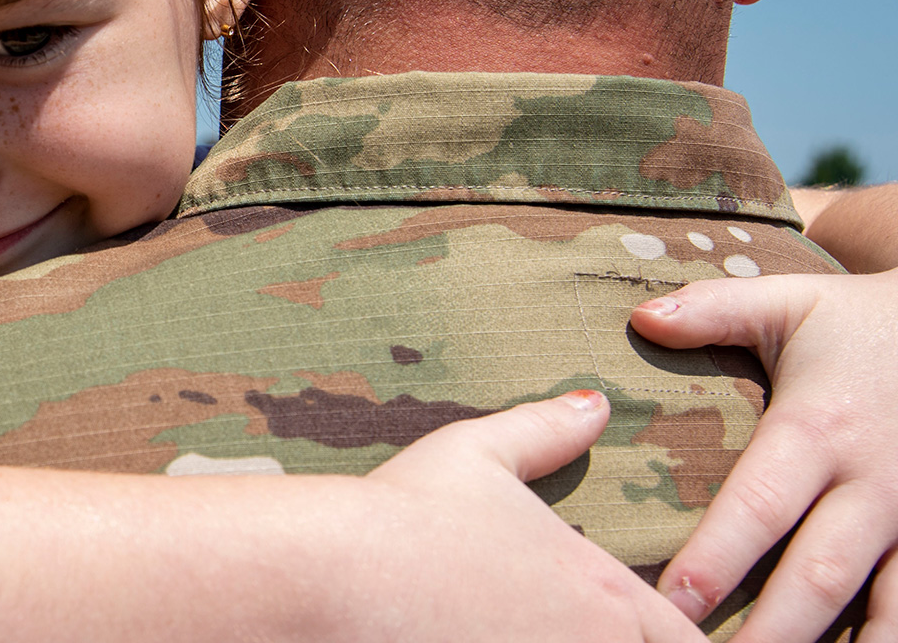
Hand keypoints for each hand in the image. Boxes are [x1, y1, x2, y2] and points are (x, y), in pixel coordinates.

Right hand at [357, 390, 709, 641]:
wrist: (335, 575)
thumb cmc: (407, 512)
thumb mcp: (478, 453)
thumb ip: (547, 430)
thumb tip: (596, 403)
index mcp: (606, 594)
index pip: (687, 641)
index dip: (670, 638)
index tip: (637, 631)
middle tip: (564, 630)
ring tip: (516, 636)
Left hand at [631, 270, 897, 639]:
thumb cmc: (858, 324)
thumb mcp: (791, 304)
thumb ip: (714, 310)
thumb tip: (638, 318)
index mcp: (818, 430)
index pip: (759, 506)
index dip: (715, 560)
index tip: (669, 602)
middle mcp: (871, 484)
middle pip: (818, 576)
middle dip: (770, 631)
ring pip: (885, 606)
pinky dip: (890, 635)